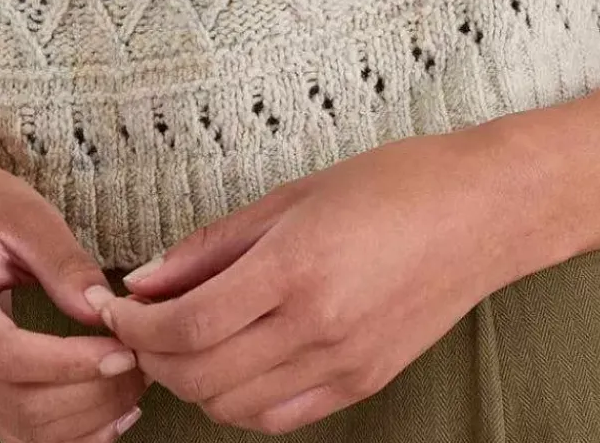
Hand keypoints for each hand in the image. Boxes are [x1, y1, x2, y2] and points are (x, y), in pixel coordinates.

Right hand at [0, 148, 146, 442]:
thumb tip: (104, 311)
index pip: (7, 357)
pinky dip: (64, 431)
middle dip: (90, 396)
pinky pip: (15, 430)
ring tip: (134, 386)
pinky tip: (105, 411)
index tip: (124, 352)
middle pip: (19, 405)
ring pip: (20, 430)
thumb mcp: (23, 211)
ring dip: (84, 421)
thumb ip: (62, 261)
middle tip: (145, 364)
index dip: (69, 365)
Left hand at [87, 131, 509, 434]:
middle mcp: (316, 326)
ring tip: (182, 341)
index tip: (115, 306)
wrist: (484, 212)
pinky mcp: (361, 384)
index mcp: (295, 267)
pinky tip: (233, 363)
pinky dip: (239, 401)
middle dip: (153, 355)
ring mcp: (341, 364)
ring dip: (192, 382)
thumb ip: (213, 244)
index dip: (136, 324)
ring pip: (233, 406)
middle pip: (200, 374)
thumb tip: (144, 278)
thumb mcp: (293, 194)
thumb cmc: (394, 182)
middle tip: (139, 324)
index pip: (186, 324)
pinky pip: (278, 417)